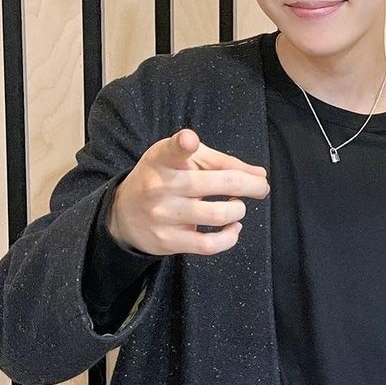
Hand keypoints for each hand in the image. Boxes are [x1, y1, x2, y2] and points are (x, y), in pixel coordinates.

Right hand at [108, 129, 269, 255]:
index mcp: (163, 159)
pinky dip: (230, 237)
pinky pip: (209, 245)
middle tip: (261, 187)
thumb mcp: (185, 159)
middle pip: (218, 184)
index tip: (189, 139)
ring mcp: (164, 215)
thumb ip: (222, 162)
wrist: (124, 213)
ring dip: (239, 210)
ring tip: (237, 205)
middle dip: (251, 185)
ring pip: (218, 214)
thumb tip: (259, 174)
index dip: (182, 144)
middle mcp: (161, 186)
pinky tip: (232, 227)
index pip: (171, 150)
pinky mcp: (168, 240)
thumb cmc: (164, 178)